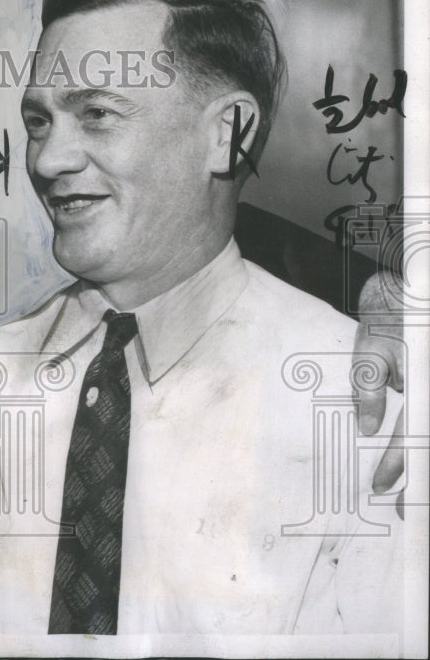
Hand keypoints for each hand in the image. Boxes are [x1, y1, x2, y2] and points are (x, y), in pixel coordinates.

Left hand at [353, 270, 404, 516]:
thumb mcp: (372, 347)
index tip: (385, 488)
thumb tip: (368, 428)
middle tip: (410, 508)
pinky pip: (429, 418)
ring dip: (427, 463)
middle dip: (423, 476)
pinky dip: (424, 443)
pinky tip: (419, 459)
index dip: (400, 463)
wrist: (413, 284)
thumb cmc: (392, 313)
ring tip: (417, 494)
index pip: (415, 433)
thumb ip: (369, 387)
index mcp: (425, 382)